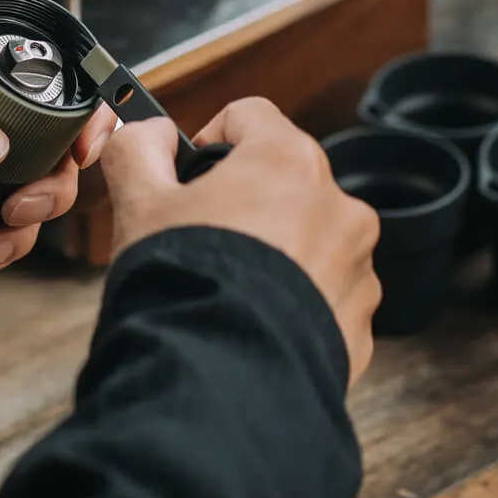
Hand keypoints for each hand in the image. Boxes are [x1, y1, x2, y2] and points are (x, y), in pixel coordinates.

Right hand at [100, 98, 381, 386]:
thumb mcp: (138, 203)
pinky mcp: (359, 322)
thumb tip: (147, 131)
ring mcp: (358, 268)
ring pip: (308, 239)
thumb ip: (137, 149)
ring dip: (274, 252)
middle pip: (283, 180)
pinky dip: (292, 302)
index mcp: (288, 163)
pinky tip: (251, 321)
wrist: (218, 380)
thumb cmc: (183, 285)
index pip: (248, 116)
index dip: (207, 140)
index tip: (186, 179)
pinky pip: (323, 295)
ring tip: (227, 289)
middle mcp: (338, 208)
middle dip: (243, 202)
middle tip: (199, 240)